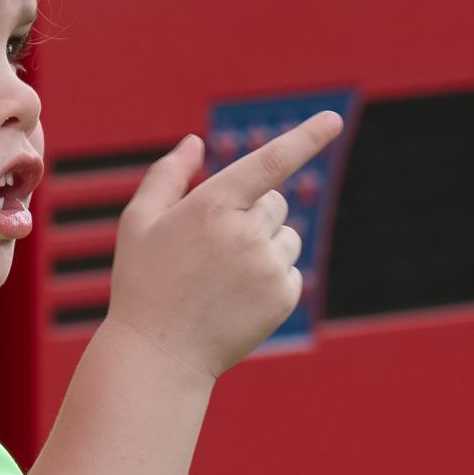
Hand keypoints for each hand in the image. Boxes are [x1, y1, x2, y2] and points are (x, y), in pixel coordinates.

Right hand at [103, 111, 344, 379]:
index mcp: (211, 206)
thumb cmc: (143, 282)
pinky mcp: (282, 298)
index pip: (269, 162)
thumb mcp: (139, 222)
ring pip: (288, 236)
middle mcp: (245, 233)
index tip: (334, 120)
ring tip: (224, 277)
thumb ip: (167, 175)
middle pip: (275, 202)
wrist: (159, 354)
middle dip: (254, 213)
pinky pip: (291, 270)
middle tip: (215, 247)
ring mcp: (267, 267)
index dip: (305, 137)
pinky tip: (237, 298)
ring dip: (265, 245)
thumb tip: (196, 141)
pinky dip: (271, 277)